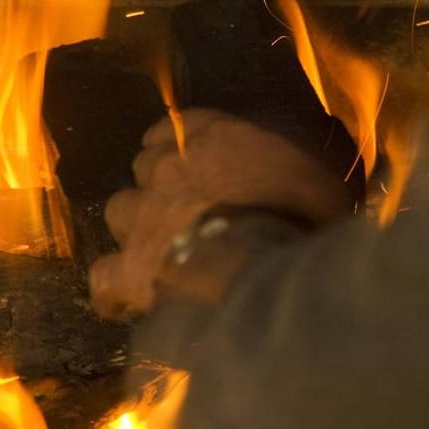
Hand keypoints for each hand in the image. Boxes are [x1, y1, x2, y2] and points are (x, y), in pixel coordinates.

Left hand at [88, 109, 352, 318]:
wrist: (263, 267)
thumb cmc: (302, 219)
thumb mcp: (322, 186)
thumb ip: (305, 177)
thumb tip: (324, 182)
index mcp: (211, 136)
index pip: (179, 126)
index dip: (184, 147)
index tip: (198, 166)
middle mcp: (167, 167)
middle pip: (147, 167)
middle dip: (162, 187)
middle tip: (189, 213)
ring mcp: (141, 216)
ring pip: (121, 211)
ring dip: (138, 227)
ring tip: (161, 251)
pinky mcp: (129, 268)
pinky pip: (104, 277)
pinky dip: (113, 289)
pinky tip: (122, 302)